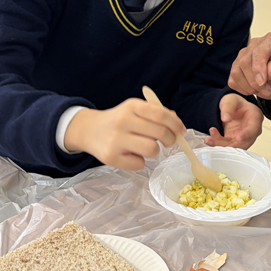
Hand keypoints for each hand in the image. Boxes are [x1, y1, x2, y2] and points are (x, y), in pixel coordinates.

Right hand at [64, 98, 183, 170]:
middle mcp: (123, 121)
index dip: (175, 124)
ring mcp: (116, 140)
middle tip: (168, 141)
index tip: (181, 131)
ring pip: (152, 149)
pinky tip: (131, 155)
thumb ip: (155, 114)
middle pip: (160, 133)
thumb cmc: (119, 120)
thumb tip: (177, 123)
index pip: (161, 114)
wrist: (89, 130)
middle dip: (170, 139)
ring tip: (147, 147)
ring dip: (155, 151)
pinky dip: (140, 161)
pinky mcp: (111, 157)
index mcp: (131, 106)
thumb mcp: (134, 110)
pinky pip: (139, 164)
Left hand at [204, 94, 263, 147]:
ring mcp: (244, 137)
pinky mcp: (234, 141)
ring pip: (234, 146)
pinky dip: (217, 143)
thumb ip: (229, 107)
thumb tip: (225, 118)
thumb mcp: (231, 100)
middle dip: (230, 145)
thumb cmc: (236, 104)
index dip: (247, 134)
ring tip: (208, 140)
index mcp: (255, 117)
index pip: (253, 128)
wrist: (231, 109)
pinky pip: (227, 145)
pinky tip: (210, 139)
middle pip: (244, 141)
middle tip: (216, 142)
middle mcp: (252, 130)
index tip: (239, 138)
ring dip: (221, 145)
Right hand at [228, 33, 270, 99]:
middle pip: (244, 62)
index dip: (258, 68)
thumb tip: (269, 69)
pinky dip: (242, 89)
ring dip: (249, 87)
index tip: (262, 82)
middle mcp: (255, 44)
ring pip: (236, 72)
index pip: (259, 51)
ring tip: (263, 90)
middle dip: (254, 81)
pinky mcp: (236, 67)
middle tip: (268, 90)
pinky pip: (233, 80)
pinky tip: (254, 90)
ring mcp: (243, 55)